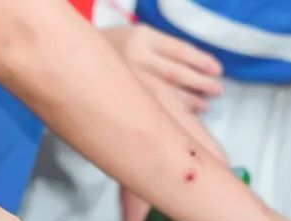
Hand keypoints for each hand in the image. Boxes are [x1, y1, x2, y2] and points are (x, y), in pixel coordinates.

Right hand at [103, 24, 222, 113]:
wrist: (72, 59)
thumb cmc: (112, 50)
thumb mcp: (136, 38)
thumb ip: (160, 49)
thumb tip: (195, 68)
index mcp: (143, 37)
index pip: (179, 50)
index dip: (201, 61)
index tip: (217, 70)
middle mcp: (135, 58)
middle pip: (174, 73)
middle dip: (199, 83)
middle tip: (217, 90)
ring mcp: (125, 80)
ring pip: (164, 92)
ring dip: (188, 100)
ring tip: (205, 105)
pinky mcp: (119, 95)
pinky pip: (150, 106)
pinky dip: (170, 111)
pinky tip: (184, 114)